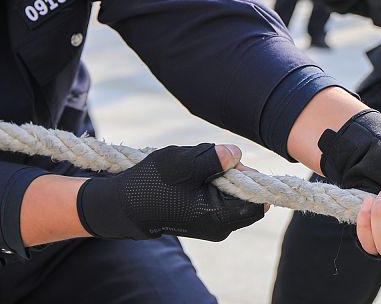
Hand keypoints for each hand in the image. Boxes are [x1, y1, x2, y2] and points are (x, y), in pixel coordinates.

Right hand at [76, 143, 264, 240]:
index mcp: (218, 217)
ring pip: (229, 193)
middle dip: (230, 173)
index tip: (232, 162)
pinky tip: (188, 176)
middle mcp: (219, 226)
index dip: (250, 178)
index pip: (256, 203)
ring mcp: (211, 225)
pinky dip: (208, 182)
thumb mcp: (183, 164)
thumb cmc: (152, 184)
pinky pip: (217, 196)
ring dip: (216, 175)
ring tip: (191, 168)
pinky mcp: (203, 219)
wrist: (125, 205)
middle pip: (243, 195)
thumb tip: (238, 155)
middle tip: (208, 160)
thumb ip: (213, 158)